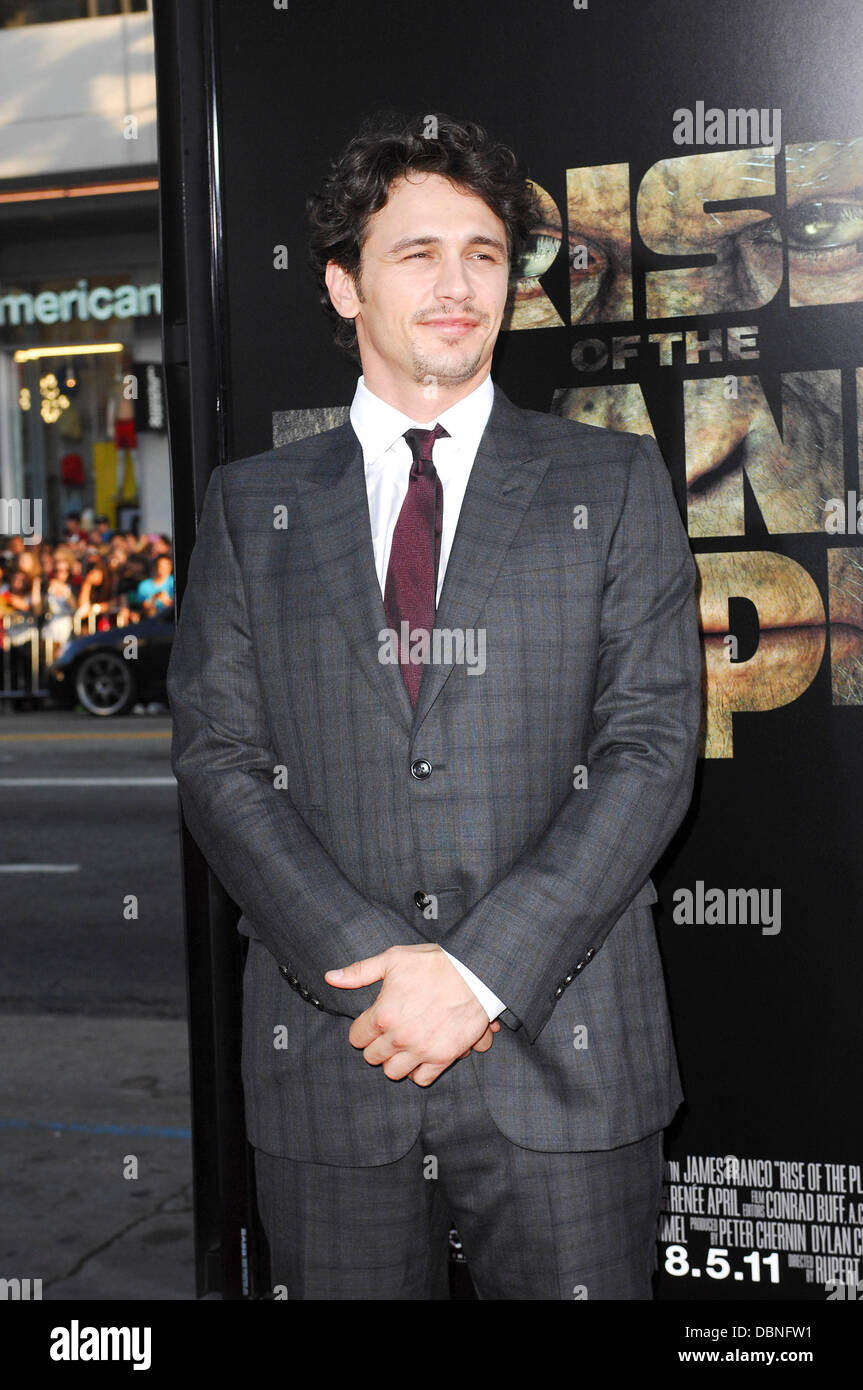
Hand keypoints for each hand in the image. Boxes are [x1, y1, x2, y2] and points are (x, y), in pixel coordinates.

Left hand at [325, 943, 500, 1086]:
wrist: (475, 973)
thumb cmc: (434, 963)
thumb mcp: (393, 959)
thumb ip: (360, 972)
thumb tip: (330, 977)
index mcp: (383, 1014)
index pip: (356, 1038)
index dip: (362, 1030)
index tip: (372, 1023)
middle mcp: (399, 1037)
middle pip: (372, 1057)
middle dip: (377, 1045)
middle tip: (389, 1033)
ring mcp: (421, 1050)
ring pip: (393, 1072)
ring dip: (395, 1060)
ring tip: (403, 1046)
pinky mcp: (443, 1058)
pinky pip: (421, 1079)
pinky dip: (418, 1071)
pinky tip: (420, 1055)